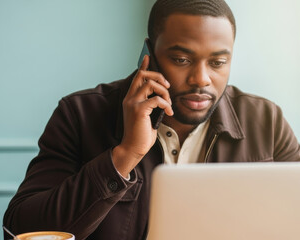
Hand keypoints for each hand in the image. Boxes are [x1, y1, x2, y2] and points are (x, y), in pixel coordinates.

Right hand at [112, 55, 172, 177]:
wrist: (133, 147)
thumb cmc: (141, 133)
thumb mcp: (146, 115)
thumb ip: (149, 103)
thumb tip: (160, 96)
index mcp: (130, 98)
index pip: (137, 77)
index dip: (144, 66)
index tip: (148, 57)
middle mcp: (130, 98)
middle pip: (144, 75)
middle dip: (159, 76)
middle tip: (168, 86)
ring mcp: (133, 103)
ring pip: (151, 84)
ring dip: (165, 92)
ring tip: (169, 103)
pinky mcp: (139, 110)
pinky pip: (157, 99)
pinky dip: (166, 104)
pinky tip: (168, 112)